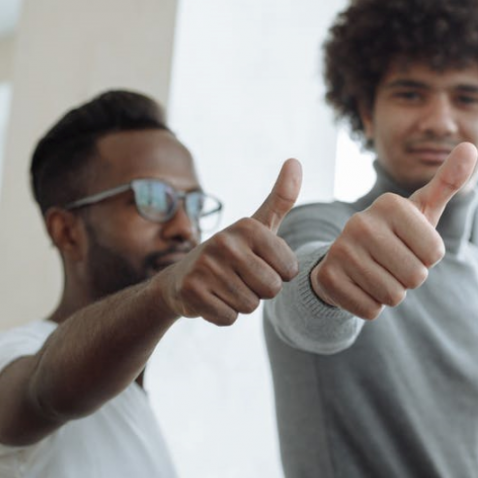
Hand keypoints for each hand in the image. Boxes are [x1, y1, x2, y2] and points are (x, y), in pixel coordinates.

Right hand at [156, 158, 301, 325]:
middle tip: (241, 278)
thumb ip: (281, 198)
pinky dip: (223, 315)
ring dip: (241, 303)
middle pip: (271, 289)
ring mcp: (205, 266)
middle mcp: (226, 242)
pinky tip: (211, 299)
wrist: (181, 278)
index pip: (289, 271)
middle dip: (260, 292)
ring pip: (250, 306)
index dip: (278, 275)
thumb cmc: (232, 252)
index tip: (258, 264)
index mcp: (248, 227)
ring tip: (225, 287)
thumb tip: (296, 160)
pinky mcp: (191, 291)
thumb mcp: (259, 225)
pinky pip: (228, 318)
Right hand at [312, 142, 477, 319]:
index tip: (412, 246)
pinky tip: (362, 286)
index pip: (435, 254)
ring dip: (392, 293)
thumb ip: (448, 181)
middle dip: (411, 278)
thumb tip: (472, 147)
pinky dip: (372, 305)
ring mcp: (341, 250)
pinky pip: (371, 310)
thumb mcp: (423, 209)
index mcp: (390, 204)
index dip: (429, 258)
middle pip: (415, 276)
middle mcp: (361, 222)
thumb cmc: (397, 234)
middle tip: (395, 264)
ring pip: (393, 295)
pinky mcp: (329, 278)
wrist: (347, 258)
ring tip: (379, 274)